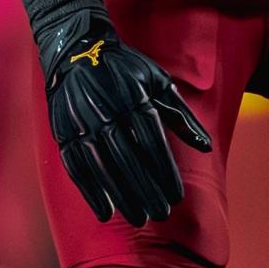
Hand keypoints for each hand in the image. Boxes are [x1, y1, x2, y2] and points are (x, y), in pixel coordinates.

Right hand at [39, 21, 211, 227]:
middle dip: (147, 189)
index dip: (164, 172)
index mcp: (133, 96)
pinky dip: (89, 191)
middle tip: (161, 214)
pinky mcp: (62, 131)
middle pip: (128, 158)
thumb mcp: (158, 82)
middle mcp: (106, 110)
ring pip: (103, 167)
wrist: (77, 49)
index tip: (177, 196)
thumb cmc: (126, 69)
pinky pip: (76, 167)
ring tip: (139, 218)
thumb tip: (205, 147)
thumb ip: (181, 115)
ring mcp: (81, 122)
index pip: (152, 142)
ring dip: (122, 196)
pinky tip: (104, 212)